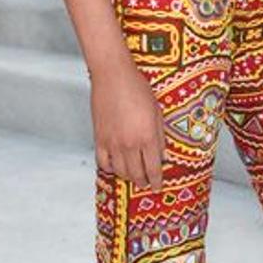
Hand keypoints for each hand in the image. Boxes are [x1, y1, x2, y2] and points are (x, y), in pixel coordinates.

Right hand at [92, 58, 163, 187]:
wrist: (113, 75)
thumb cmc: (137, 88)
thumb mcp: (157, 112)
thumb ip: (160, 137)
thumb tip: (163, 156)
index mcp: (147, 136)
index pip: (153, 168)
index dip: (156, 180)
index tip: (158, 187)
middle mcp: (129, 143)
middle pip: (136, 174)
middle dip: (143, 182)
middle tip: (146, 184)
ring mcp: (112, 142)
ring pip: (120, 171)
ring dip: (128, 177)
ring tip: (133, 176)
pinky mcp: (99, 138)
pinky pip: (103, 162)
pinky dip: (110, 168)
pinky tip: (115, 166)